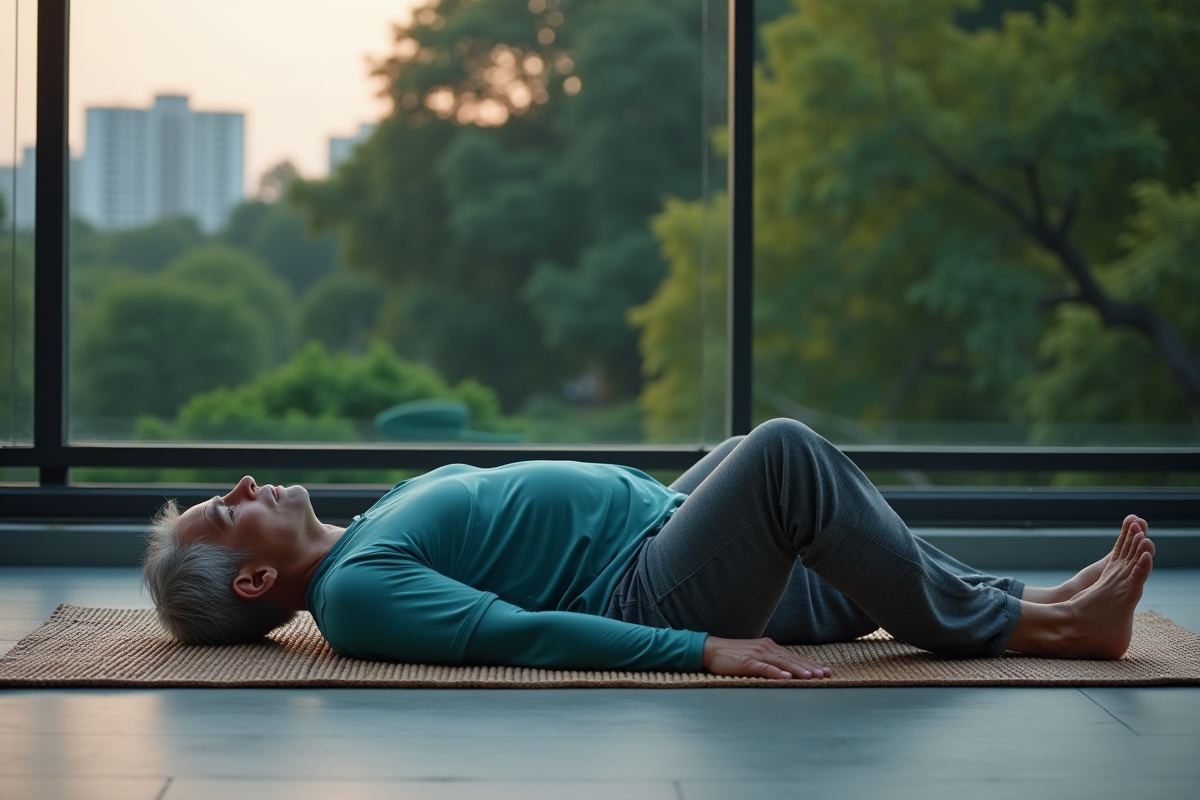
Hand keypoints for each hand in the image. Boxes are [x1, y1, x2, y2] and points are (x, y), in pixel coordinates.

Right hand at [701, 635, 831, 679]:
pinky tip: (786, 677)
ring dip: (798, 670)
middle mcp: (766, 648)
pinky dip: (776, 672)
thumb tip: (786, 671)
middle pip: (793, 659)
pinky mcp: (747, 662)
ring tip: (813, 677)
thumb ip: (770, 661)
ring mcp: (757, 654)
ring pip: (782, 663)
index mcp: (769, 647)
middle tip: (827, 675)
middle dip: (811, 668)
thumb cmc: (732, 655)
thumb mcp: (755, 656)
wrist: (710, 649)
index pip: (794, 657)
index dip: (811, 664)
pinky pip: (764, 668)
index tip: (826, 671)